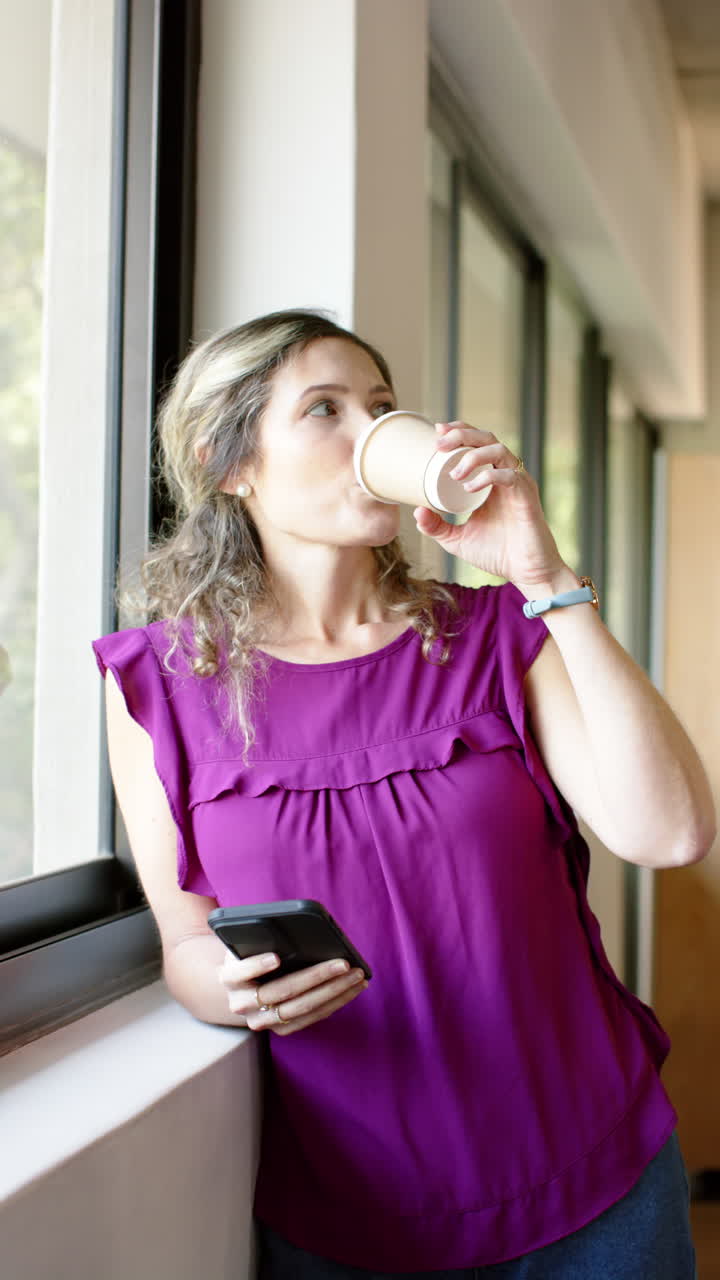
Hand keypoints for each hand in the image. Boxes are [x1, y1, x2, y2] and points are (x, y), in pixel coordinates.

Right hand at [218, 951, 367, 1036]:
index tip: (276, 957)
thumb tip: (291, 929)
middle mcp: (241, 1003)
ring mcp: (261, 1020)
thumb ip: (260, 938)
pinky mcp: (280, 1029)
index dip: (257, 965)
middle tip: (343, 963)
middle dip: (316, 976)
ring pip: (301, 1008)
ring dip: (334, 992)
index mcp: (229, 977)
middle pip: (282, 991)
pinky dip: (335, 1003)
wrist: (242, 986)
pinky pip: (311, 1018)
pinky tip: (352, 988)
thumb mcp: (247, 944)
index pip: (241, 971)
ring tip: (356, 976)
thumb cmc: (249, 955)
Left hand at [414, 422, 566, 590]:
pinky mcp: (526, 496)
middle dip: (462, 434)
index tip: (437, 432)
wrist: (526, 572)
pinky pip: (509, 475)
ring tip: (454, 474)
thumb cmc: (497, 554)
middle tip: (440, 444)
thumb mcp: (457, 540)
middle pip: (486, 438)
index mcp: (490, 479)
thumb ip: (436, 527)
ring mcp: (518, 483)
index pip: (476, 443)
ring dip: (473, 455)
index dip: (458, 431)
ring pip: (499, 450)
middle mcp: (505, 475)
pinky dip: (488, 476)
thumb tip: (416, 511)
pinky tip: (470, 487)